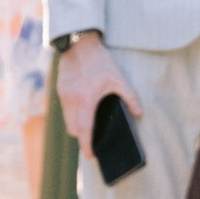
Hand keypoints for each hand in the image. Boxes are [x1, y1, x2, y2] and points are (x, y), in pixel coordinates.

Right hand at [54, 32, 141, 152]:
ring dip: (76, 125)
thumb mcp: (118, 78)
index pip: (84, 130)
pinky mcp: (60, 89)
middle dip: (81, 137)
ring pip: (67, 120)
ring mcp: (63, 95)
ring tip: (88, 126)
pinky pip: (65, 109)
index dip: (86, 145)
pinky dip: (72, 114)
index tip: (90, 154)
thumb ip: (130, 97)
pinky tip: (83, 109)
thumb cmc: (100, 61)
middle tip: (92, 140)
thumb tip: (140, 113)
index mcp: (86, 100)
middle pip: (73, 129)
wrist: (79, 44)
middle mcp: (72, 100)